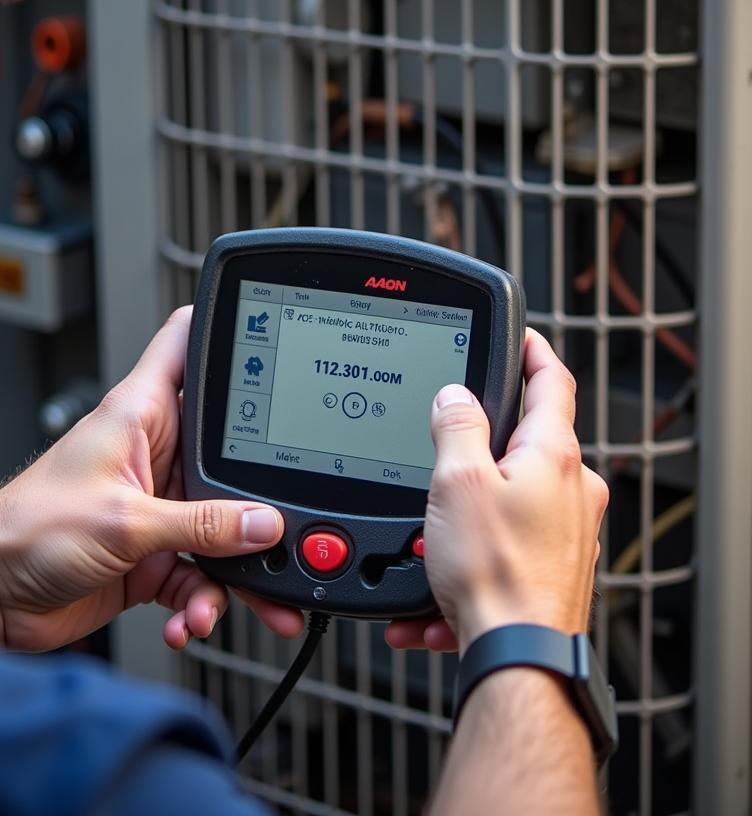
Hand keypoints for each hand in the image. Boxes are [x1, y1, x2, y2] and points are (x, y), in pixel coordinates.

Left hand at [0, 307, 305, 652]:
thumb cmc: (24, 531)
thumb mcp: (124, 522)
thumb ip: (200, 524)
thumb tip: (261, 523)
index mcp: (139, 417)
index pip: (186, 350)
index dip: (225, 337)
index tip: (272, 343)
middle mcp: (150, 456)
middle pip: (225, 458)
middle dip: (255, 497)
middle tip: (284, 529)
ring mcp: (152, 507)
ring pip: (218, 527)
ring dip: (232, 569)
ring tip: (236, 599)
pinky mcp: (148, 554)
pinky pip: (196, 573)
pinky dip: (200, 601)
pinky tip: (187, 621)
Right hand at [387, 328, 607, 653]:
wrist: (519, 658)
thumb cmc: (498, 574)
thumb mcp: (458, 482)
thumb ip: (457, 428)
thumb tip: (456, 396)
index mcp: (554, 456)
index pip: (552, 381)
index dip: (532, 351)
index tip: (519, 337)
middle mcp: (572, 490)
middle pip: (524, 443)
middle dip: (475, 449)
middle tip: (439, 457)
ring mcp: (566, 531)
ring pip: (504, 502)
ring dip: (457, 520)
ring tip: (424, 549)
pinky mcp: (553, 567)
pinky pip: (500, 547)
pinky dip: (464, 559)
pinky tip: (432, 592)